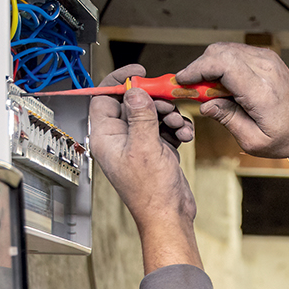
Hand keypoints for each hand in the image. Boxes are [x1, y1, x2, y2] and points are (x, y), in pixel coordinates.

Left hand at [88, 65, 199, 271]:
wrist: (169, 215)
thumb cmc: (150, 191)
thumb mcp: (145, 146)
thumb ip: (140, 115)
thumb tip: (135, 90)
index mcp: (106, 137)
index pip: (104, 98)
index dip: (119, 81)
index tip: (138, 73)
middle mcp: (119, 138)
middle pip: (132, 104)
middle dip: (154, 102)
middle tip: (168, 105)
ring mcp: (138, 144)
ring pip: (151, 115)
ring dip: (169, 116)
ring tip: (179, 126)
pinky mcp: (155, 150)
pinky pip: (164, 128)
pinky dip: (176, 128)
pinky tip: (185, 135)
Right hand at [175, 42, 288, 170]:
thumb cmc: (284, 137)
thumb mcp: (253, 140)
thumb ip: (227, 119)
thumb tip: (204, 105)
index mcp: (262, 91)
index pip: (223, 65)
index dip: (197, 69)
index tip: (181, 81)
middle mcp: (266, 69)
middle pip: (220, 52)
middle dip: (199, 68)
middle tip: (191, 89)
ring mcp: (268, 59)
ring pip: (225, 49)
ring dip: (210, 66)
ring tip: (208, 90)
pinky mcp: (266, 57)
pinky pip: (234, 52)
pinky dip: (222, 64)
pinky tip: (222, 84)